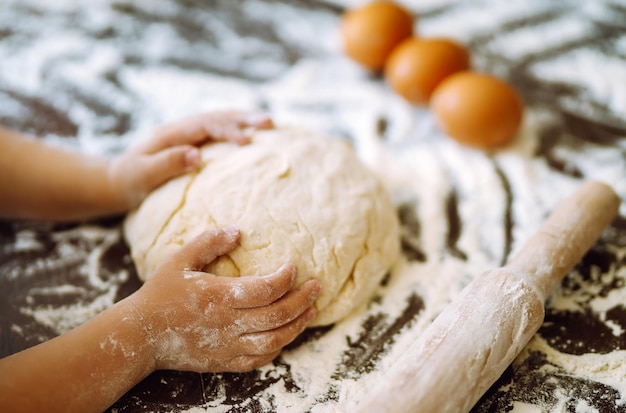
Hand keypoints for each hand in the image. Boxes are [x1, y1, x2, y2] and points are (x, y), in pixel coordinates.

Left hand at [108, 110, 273, 208]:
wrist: (118, 181)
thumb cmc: (130, 181)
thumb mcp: (142, 175)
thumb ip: (167, 164)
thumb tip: (196, 155)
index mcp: (172, 133)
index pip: (205, 125)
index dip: (228, 130)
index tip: (248, 142)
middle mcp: (183, 129)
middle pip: (218, 117)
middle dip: (244, 118)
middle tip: (270, 122)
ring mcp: (189, 135)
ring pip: (221, 121)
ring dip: (245, 121)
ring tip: (270, 124)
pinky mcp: (195, 144)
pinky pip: (220, 133)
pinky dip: (238, 130)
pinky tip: (255, 136)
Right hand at [131, 226, 320, 372]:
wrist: (140, 335)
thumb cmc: (160, 294)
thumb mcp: (179, 260)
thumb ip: (208, 243)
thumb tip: (238, 230)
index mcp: (218, 297)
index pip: (264, 290)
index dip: (284, 278)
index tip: (293, 267)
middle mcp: (227, 324)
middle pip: (276, 316)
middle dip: (302, 300)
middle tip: (317, 287)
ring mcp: (227, 346)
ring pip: (274, 340)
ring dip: (297, 325)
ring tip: (311, 310)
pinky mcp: (225, 362)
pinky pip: (259, 359)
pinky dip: (278, 348)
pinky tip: (287, 334)